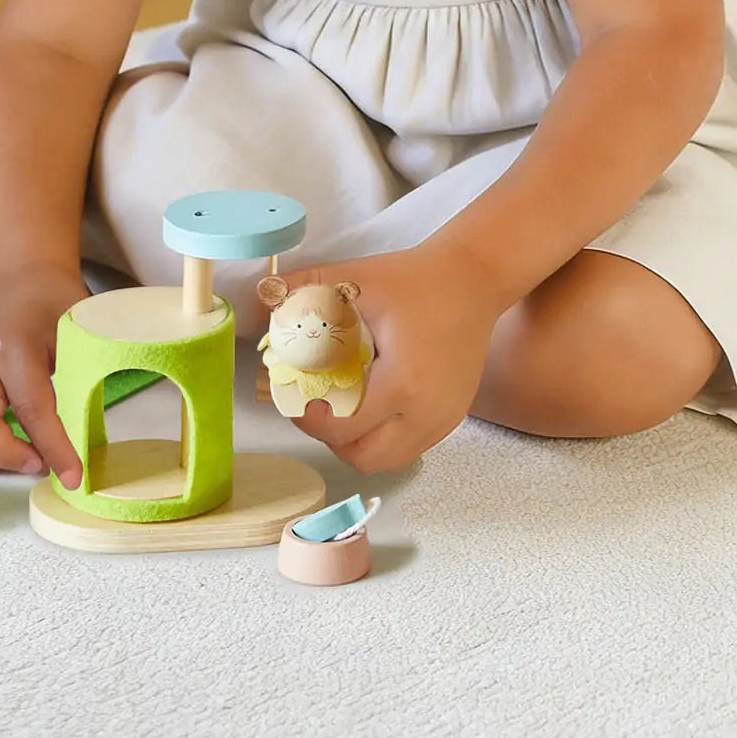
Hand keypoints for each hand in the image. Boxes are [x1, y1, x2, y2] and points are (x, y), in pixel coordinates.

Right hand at [0, 268, 87, 487]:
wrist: (28, 288)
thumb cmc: (58, 307)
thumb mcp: (81, 332)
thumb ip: (85, 374)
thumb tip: (94, 433)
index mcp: (17, 346)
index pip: (31, 405)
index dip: (53, 446)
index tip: (74, 477)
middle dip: (9, 455)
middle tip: (45, 465)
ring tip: (29, 461)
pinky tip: (12, 454)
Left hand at [279, 240, 505, 473]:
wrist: (474, 278)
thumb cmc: (416, 279)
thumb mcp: (354, 280)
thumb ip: (303, 288)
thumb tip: (263, 296)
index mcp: (402, 385)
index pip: (346, 430)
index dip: (312, 423)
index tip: (296, 400)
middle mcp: (427, 413)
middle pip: (367, 457)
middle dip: (332, 440)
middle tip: (315, 409)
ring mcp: (444, 418)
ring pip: (391, 458)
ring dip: (359, 443)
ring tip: (340, 409)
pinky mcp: (453, 415)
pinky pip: (411, 446)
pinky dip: (384, 437)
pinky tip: (371, 405)